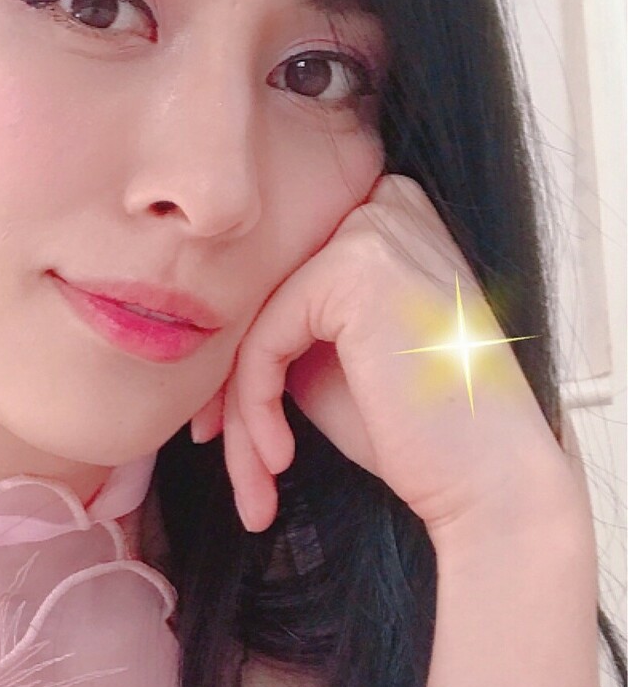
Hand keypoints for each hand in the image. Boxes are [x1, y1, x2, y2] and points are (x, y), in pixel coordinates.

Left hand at [187, 173, 573, 540]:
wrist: (489, 483)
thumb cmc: (419, 431)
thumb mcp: (331, 356)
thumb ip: (281, 319)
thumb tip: (197, 321)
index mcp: (386, 216)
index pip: (275, 280)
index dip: (239, 357)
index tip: (224, 427)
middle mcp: (384, 204)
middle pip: (259, 299)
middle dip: (229, 389)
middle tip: (227, 455)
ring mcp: (375, 228)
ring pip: (253, 325)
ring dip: (240, 416)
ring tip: (255, 483)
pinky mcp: (356, 267)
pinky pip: (261, 340)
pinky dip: (255, 409)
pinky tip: (279, 461)